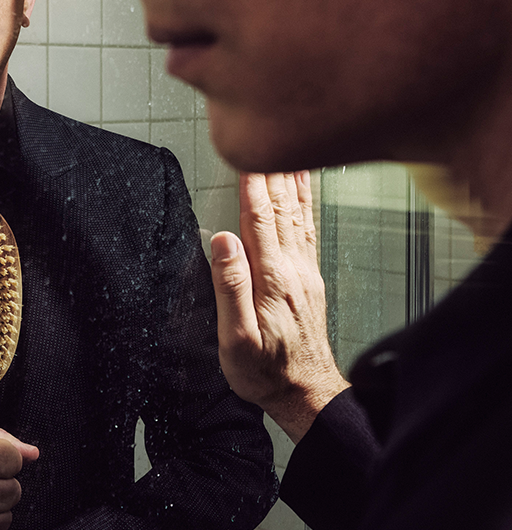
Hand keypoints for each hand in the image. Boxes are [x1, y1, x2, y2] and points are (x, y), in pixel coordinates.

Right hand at [209, 171, 348, 442]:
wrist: (307, 393)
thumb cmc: (265, 372)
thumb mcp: (236, 340)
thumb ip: (230, 287)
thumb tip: (221, 240)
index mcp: (271, 279)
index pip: (259, 220)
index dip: (252, 185)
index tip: (246, 154)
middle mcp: (293, 269)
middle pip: (281, 209)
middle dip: (273, 170)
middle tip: (269, 136)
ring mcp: (304, 271)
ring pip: (298, 214)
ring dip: (292, 180)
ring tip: (290, 150)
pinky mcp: (308, 277)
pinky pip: (307, 228)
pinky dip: (304, 201)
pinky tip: (301, 189)